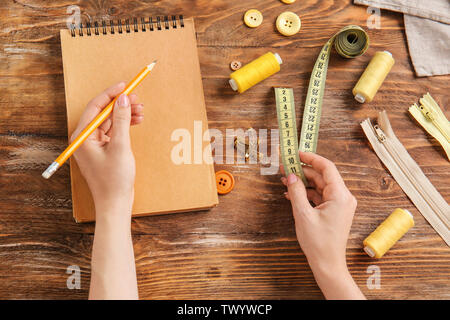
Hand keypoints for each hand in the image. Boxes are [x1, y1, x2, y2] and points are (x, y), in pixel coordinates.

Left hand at [71, 82, 143, 218]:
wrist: (115, 204)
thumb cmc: (114, 180)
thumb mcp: (120, 146)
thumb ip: (121, 120)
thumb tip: (124, 99)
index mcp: (82, 137)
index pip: (95, 107)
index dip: (111, 94)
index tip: (125, 85)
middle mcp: (85, 139)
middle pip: (102, 113)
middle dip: (120, 105)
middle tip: (138, 99)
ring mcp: (93, 145)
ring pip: (109, 122)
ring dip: (124, 115)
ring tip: (141, 111)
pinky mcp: (102, 151)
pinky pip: (112, 132)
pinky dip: (124, 126)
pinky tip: (136, 122)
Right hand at [281, 152, 363, 298]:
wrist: (327, 264)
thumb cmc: (319, 243)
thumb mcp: (303, 214)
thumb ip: (296, 192)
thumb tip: (290, 176)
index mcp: (340, 196)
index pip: (327, 168)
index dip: (311, 158)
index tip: (297, 153)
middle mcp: (343, 197)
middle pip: (322, 176)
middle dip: (303, 170)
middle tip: (286, 166)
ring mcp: (339, 204)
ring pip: (320, 185)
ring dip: (303, 182)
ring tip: (285, 179)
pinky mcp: (334, 211)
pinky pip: (320, 196)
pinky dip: (306, 193)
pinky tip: (292, 193)